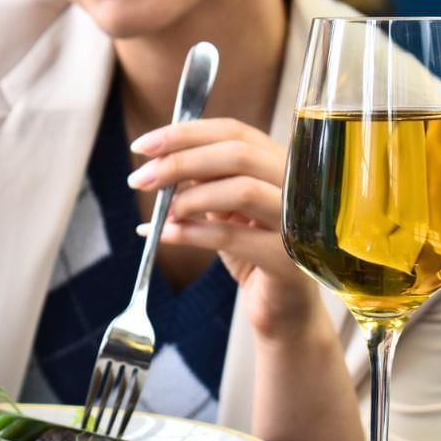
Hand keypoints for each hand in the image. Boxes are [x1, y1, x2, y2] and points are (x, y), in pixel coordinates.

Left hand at [129, 118, 324, 340]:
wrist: (283, 310)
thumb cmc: (253, 252)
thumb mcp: (226, 208)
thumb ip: (205, 179)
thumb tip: (162, 157)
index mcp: (282, 163)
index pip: (233, 131)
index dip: (184, 134)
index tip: (143, 146)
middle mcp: (299, 185)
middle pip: (236, 154)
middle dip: (179, 162)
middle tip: (140, 179)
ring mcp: (299, 221)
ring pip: (240, 190)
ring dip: (188, 198)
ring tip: (162, 212)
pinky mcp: (289, 259)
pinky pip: (231, 237)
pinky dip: (189, 234)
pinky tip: (162, 235)